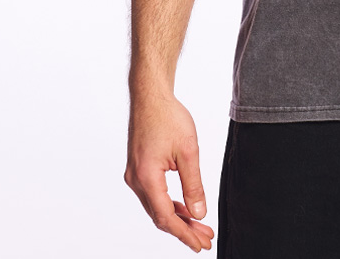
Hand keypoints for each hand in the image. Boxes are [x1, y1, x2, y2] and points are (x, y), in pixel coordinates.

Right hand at [125, 93, 213, 252]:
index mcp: (147, 178)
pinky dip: (170, 204)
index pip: (165, 217)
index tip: (200, 245)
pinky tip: (185, 209)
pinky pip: (154, 195)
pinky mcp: (138, 169)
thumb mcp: (188, 151)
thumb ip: (194, 184)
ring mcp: (135, 175)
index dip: (184, 233)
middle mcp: (136, 180)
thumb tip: (199, 213)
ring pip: (156, 206)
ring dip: (178, 218)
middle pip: (160, 216)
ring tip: (200, 227)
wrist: (150, 96)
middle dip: (183, 229)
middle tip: (205, 240)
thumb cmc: (169, 117)